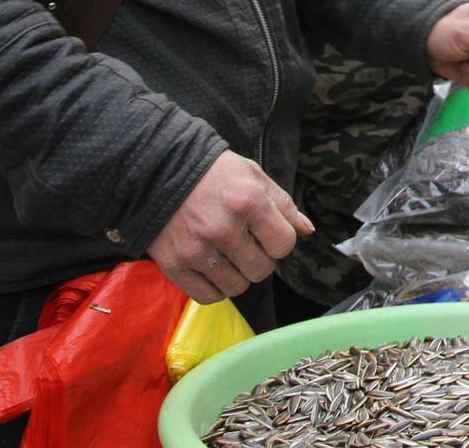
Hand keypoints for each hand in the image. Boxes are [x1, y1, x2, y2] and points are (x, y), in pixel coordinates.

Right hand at [148, 152, 311, 303]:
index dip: (281, 241)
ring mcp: (196, 249)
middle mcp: (223, 228)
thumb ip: (283, 204)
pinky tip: (214, 270)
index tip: (269, 234)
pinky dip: (216, 288)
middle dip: (261, 260)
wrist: (160, 171)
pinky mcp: (174, 264)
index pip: (284, 244)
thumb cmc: (214, 173)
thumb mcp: (253, 176)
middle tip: (249, 246)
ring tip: (230, 257)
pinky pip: (207, 296)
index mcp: (248, 202)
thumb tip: (307, 230)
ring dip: (239, 275)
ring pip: (236, 287)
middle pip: (261, 270)